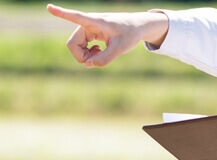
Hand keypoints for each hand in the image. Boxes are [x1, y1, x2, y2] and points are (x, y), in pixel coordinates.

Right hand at [47, 4, 168, 67]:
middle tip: (96, 62)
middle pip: (73, 44)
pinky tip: (98, 51)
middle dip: (82, 56)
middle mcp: (88, 23)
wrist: (137, 26)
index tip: (49, 7)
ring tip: (100, 55)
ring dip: (85, 55)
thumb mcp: (120, 49)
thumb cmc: (130, 34)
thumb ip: (105, 59)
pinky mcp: (89, 32)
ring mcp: (87, 28)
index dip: (62, 13)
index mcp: (95, 21)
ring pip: (75, 46)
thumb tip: (87, 65)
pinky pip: (80, 46)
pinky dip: (88, 53)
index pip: (76, 17)